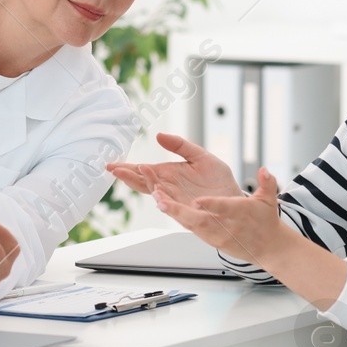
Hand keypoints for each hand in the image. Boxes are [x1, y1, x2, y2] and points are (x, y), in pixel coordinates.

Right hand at [106, 132, 243, 201]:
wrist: (234, 197)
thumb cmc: (217, 179)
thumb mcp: (199, 156)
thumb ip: (180, 146)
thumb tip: (158, 135)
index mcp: (168, 175)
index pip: (144, 171)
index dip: (128, 168)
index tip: (111, 165)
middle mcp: (169, 188)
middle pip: (144, 182)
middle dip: (129, 176)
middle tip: (115, 170)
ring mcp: (178, 200)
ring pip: (157, 194)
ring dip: (146, 185)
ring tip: (137, 174)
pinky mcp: (189, 210)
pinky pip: (175, 207)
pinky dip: (166, 203)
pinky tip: (158, 197)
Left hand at [150, 166, 291, 265]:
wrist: (266, 248)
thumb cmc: (265, 223)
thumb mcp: (269, 201)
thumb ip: (267, 184)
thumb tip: (265, 170)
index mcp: (239, 214)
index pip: (224, 208)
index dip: (211, 204)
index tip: (197, 200)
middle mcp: (224, 226)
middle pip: (198, 219)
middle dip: (179, 211)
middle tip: (161, 201)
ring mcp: (215, 234)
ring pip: (190, 224)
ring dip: (173, 212)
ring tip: (158, 200)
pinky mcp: (209, 238)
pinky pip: (190, 227)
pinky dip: (177, 217)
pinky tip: (164, 205)